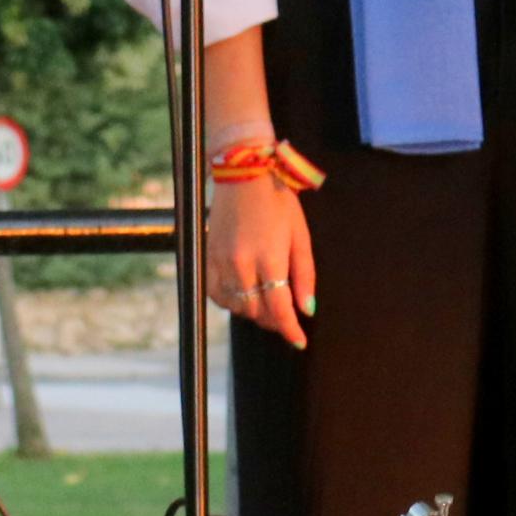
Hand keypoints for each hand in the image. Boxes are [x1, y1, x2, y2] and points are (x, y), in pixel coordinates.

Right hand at [207, 175, 316, 348]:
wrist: (243, 174)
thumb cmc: (277, 201)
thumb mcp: (300, 235)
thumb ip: (304, 275)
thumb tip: (307, 309)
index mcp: (269, 257)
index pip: (279, 307)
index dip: (290, 329)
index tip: (298, 341)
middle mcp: (242, 263)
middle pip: (256, 311)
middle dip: (274, 320)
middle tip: (285, 316)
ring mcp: (221, 261)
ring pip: (236, 306)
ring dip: (254, 312)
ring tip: (266, 303)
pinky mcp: (208, 257)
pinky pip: (217, 294)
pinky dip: (231, 302)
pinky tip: (244, 295)